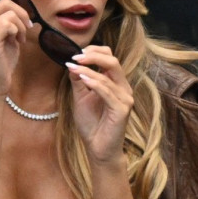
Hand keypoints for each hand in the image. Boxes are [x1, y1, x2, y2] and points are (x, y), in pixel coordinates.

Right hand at [0, 0, 33, 95]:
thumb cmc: (2, 61)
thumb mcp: (7, 36)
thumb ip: (9, 19)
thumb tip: (23, 7)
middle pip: (5, 0)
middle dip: (22, 12)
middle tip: (28, 27)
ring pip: (9, 10)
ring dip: (22, 24)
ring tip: (21, 38)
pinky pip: (9, 22)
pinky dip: (19, 31)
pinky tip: (17, 43)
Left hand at [66, 46, 133, 165]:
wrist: (97, 148)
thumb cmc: (91, 123)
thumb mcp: (81, 97)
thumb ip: (78, 81)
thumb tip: (72, 62)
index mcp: (115, 82)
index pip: (110, 57)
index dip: (94, 51)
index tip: (75, 53)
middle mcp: (123, 88)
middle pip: (113, 60)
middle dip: (93, 55)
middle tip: (75, 56)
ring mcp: (125, 98)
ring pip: (109, 75)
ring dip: (88, 69)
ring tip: (73, 66)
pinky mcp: (122, 109)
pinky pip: (108, 91)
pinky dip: (94, 82)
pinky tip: (81, 78)